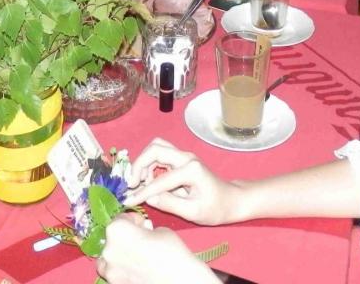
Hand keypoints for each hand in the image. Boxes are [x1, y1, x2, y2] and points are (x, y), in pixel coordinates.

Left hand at [97, 214, 218, 283]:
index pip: (121, 218)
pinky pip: (114, 272)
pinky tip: (136, 268)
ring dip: (120, 253)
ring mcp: (110, 270)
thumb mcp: (160, 229)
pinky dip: (121, 269)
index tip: (143, 224)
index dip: (134, 219)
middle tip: (143, 240)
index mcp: (117, 230)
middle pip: (113, 237)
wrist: (180, 281)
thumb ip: (144, 228)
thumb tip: (142, 231)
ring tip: (137, 256)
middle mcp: (108, 249)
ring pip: (109, 256)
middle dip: (127, 236)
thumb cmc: (172, 252)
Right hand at [124, 138, 240, 224]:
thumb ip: (170, 204)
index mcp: (191, 170)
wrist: (231, 200)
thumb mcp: (194, 212)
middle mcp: (187, 157)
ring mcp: (184, 156)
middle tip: (131, 184)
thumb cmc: (215, 208)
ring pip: (156, 147)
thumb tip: (148, 198)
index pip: (160, 180)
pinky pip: (160, 154)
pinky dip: (150, 164)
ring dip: (144, 162)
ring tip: (139, 183)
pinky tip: (149, 181)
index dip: (142, 192)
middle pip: (155, 148)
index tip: (128, 201)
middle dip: (139, 165)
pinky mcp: (181, 159)